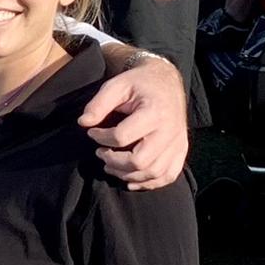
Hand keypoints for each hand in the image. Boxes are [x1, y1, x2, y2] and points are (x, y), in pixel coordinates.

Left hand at [80, 52, 187, 189]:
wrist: (166, 81)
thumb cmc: (139, 83)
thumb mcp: (117, 85)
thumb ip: (98, 104)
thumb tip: (83, 123)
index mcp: (155, 112)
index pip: (122, 137)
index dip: (101, 138)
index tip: (92, 133)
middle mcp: (170, 131)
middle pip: (139, 161)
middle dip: (114, 162)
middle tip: (100, 153)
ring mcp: (177, 142)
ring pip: (153, 173)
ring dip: (127, 175)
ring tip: (110, 165)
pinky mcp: (180, 149)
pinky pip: (168, 175)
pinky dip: (149, 183)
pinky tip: (130, 180)